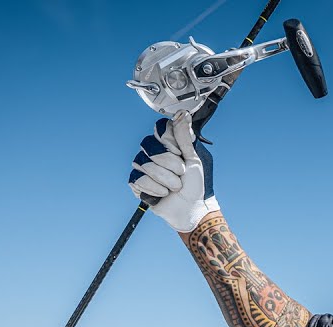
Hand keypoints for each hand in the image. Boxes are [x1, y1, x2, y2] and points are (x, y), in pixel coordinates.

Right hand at [128, 111, 218, 232]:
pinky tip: (163, 193)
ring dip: (166, 179)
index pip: (160, 128)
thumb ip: (185, 137)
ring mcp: (142, 165)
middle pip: (150, 146)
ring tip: (175, 186)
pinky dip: (155, 189)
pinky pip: (139, 179)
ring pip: (145, 164)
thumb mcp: (195, 158)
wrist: (191, 208)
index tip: (181, 154)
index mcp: (167, 142)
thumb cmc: (196, 184)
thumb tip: (183, 113)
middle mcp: (152, 151)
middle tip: (181, 173)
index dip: (171, 143)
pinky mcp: (136, 181)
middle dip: (170, 163)